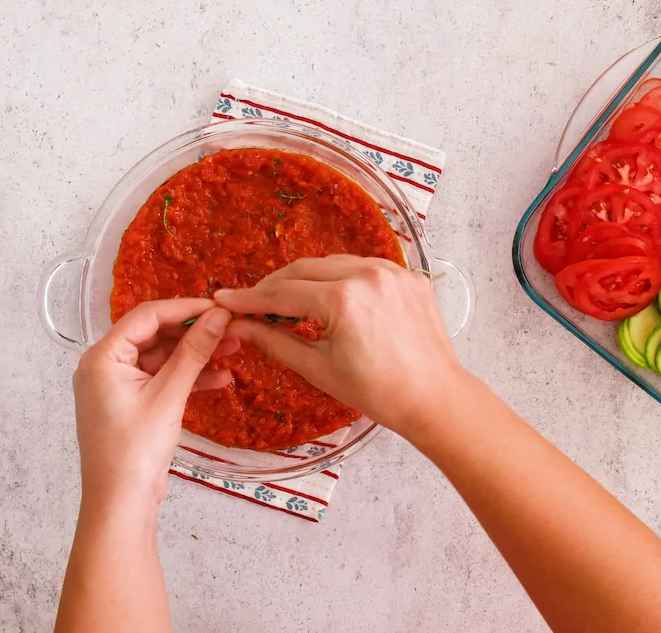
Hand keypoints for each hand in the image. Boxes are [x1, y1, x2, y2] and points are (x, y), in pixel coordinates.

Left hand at [71, 299, 234, 507]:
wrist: (120, 503)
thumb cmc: (134, 450)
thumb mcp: (169, 395)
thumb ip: (194, 352)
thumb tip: (218, 317)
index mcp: (102, 357)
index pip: (147, 316)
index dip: (186, 308)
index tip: (220, 308)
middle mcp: (104, 366)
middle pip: (155, 335)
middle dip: (194, 333)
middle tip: (231, 330)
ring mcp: (117, 386)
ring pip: (162, 358)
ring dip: (195, 356)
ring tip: (232, 353)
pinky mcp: (131, 404)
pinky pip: (161, 380)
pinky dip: (187, 378)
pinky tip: (219, 379)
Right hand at [213, 255, 465, 437]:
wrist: (434, 397)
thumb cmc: (378, 392)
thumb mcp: (319, 369)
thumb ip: (276, 341)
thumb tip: (240, 327)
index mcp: (343, 299)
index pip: (283, 294)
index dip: (250, 299)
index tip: (226, 300)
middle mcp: (368, 275)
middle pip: (306, 269)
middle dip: (276, 285)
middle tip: (253, 302)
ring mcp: (392, 272)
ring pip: (334, 263)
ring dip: (308, 278)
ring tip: (289, 299)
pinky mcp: (409, 277)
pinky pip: (365, 267)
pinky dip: (342, 277)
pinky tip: (330, 295)